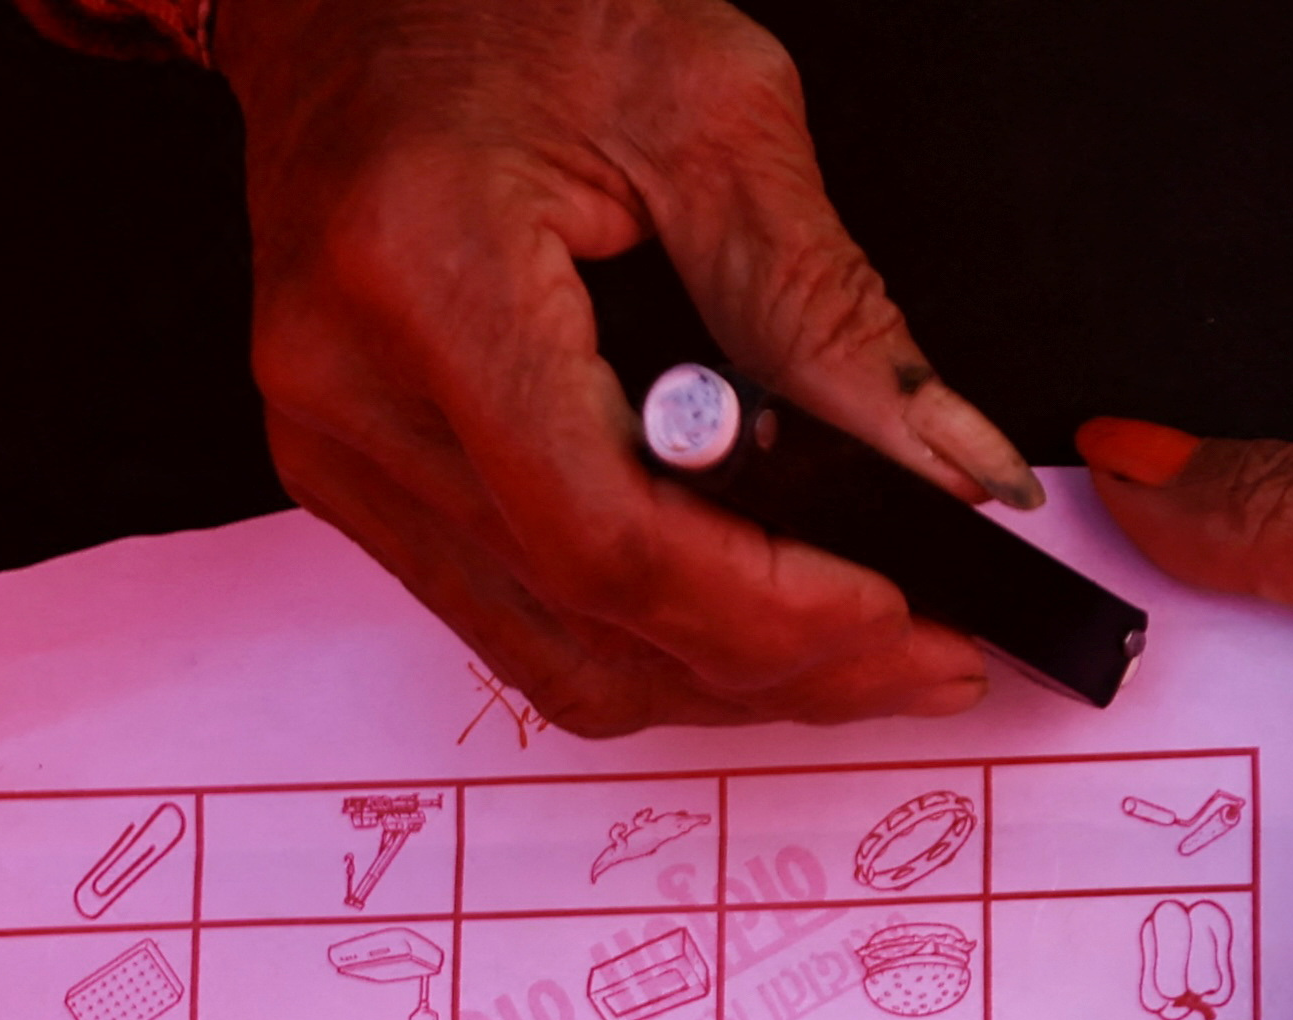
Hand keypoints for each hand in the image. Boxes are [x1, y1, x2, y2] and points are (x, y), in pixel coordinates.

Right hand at [218, 0, 1039, 733]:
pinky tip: (754, 621)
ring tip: (867, 656)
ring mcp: (336, 451)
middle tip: (934, 659)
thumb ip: (830, 306)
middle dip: (783, 665)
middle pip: (590, 618)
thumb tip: (956, 467)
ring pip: (557, 657)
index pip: (607, 530)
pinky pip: (515, 622)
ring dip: (726, 679)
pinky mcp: (351, 478)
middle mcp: (350, 389)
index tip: (903, 617)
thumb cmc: (503, 5)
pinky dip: (651, 642)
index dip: (769, 605)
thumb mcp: (712, 109)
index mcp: (425, 272)